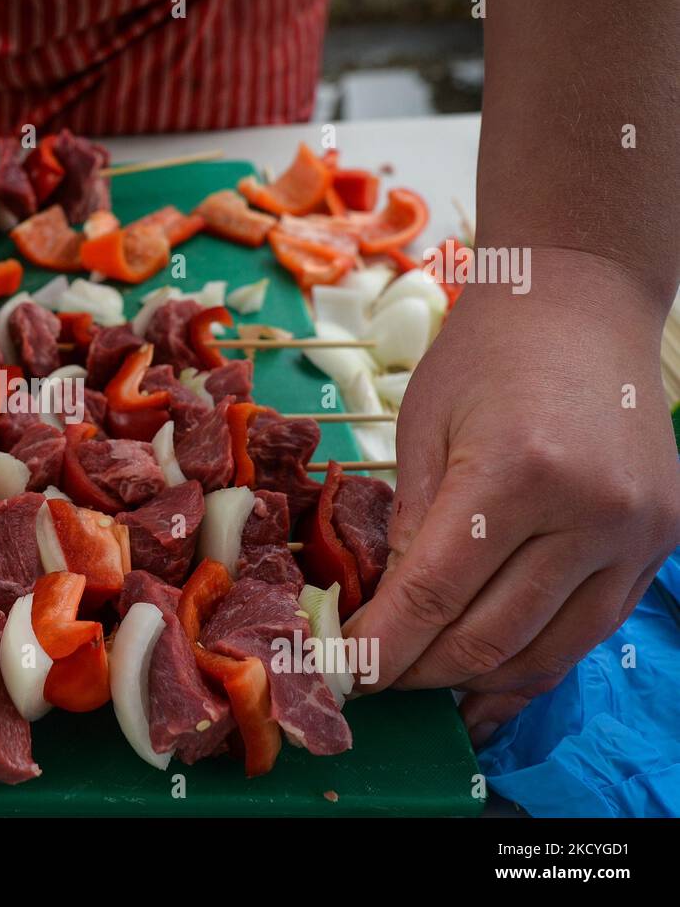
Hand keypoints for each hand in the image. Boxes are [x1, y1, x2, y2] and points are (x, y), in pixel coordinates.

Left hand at [346, 248, 679, 743]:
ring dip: (475, 684)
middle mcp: (591, 513)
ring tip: (420, 688)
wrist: (582, 306)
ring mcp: (637, 536)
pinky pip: (588, 633)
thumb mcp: (421, 427)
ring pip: (545, 653)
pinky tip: (486, 688)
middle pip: (490, 635)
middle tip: (372, 682)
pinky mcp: (659, 546)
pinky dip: (533, 667)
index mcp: (518, 472)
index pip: (435, 592)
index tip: (345, 674)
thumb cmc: (485, 355)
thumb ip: (407, 525)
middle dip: (419, 673)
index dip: (384, 646)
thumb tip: (386, 613)